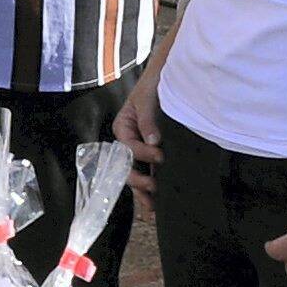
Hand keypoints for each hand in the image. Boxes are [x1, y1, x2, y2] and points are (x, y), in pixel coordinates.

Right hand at [115, 58, 164, 210]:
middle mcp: (128, 142)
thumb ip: (148, 121)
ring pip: (136, 175)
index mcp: (122, 128)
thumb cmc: (152, 86)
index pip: (127, 147)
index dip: (141, 153)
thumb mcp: (146, 100)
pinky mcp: (151, 155)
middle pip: (126, 167)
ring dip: (143, 191)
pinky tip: (158, 202)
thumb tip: (153, 141)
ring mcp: (139, 151)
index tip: (159, 156)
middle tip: (154, 187)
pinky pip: (148, 173)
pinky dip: (151, 187)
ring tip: (152, 207)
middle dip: (138, 180)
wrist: (165, 79)